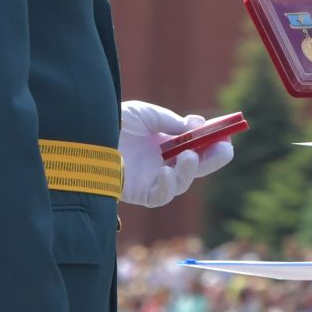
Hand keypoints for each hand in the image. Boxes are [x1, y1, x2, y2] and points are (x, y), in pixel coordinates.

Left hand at [118, 101, 233, 207]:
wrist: (86, 135)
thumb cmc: (113, 122)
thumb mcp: (147, 114)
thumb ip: (172, 122)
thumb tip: (197, 127)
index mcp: (163, 143)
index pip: (195, 147)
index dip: (211, 143)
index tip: (226, 135)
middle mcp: (159, 162)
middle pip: (194, 168)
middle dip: (212, 160)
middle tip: (224, 149)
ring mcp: (149, 178)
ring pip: (180, 184)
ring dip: (190, 172)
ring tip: (187, 156)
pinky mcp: (137, 192)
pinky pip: (159, 197)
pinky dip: (167, 186)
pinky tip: (165, 172)